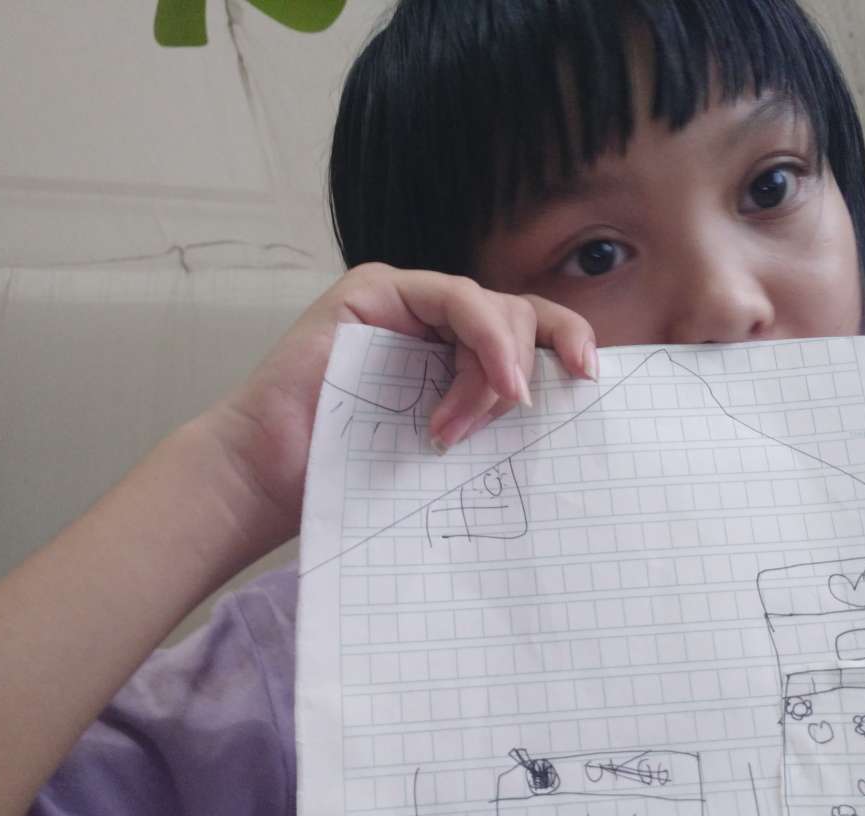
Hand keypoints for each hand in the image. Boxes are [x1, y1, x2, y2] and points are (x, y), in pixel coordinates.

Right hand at [200, 263, 597, 549]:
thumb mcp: (448, 446)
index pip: (530, 334)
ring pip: (493, 306)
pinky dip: (483, 337)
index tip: (591, 381)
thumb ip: (491, 418)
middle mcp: (436, 321)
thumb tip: (564, 418)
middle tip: (521, 415)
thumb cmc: (354, 473)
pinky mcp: (377, 290)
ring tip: (459, 427)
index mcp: (456, 354)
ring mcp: (407, 301)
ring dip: (494, 367)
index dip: (568, 345)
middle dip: (529, 365)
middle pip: (520, 314)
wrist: (272, 477)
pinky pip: (455, 297)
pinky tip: (494, 383)